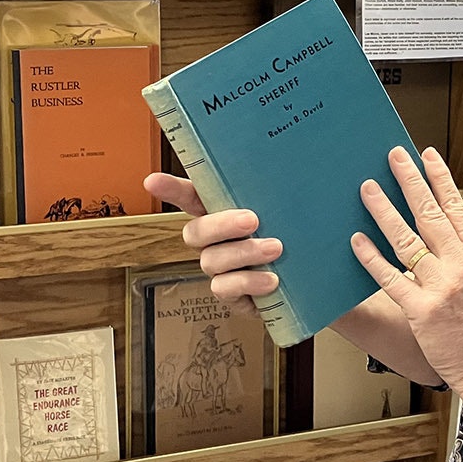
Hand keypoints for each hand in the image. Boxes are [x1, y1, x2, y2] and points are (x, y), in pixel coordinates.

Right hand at [143, 172, 280, 314]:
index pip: (190, 197)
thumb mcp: (285, 212)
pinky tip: (271, 280)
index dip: (170, 190)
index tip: (152, 182)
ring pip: (211, 260)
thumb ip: (276, 196)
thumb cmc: (293, 237)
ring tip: (275, 249)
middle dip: (221, 225)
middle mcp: (214, 241)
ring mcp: (220, 269)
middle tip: (252, 220)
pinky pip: (224, 288)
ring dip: (244, 253)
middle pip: (195, 232)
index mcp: (222, 213)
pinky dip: (248, 283)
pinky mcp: (231, 295)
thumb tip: (293, 167)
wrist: (310, 279)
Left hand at [351, 146, 462, 418]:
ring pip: (407, 240)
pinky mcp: (422, 311)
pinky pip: (391, 279)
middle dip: (410, 181)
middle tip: (392, 156)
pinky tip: (356, 240)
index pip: (458, 207)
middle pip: (430, 214)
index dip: (440, 178)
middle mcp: (461, 265)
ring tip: (367, 188)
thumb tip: (444, 233)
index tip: (426, 154)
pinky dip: (372, 258)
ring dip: (384, 211)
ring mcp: (441, 287)